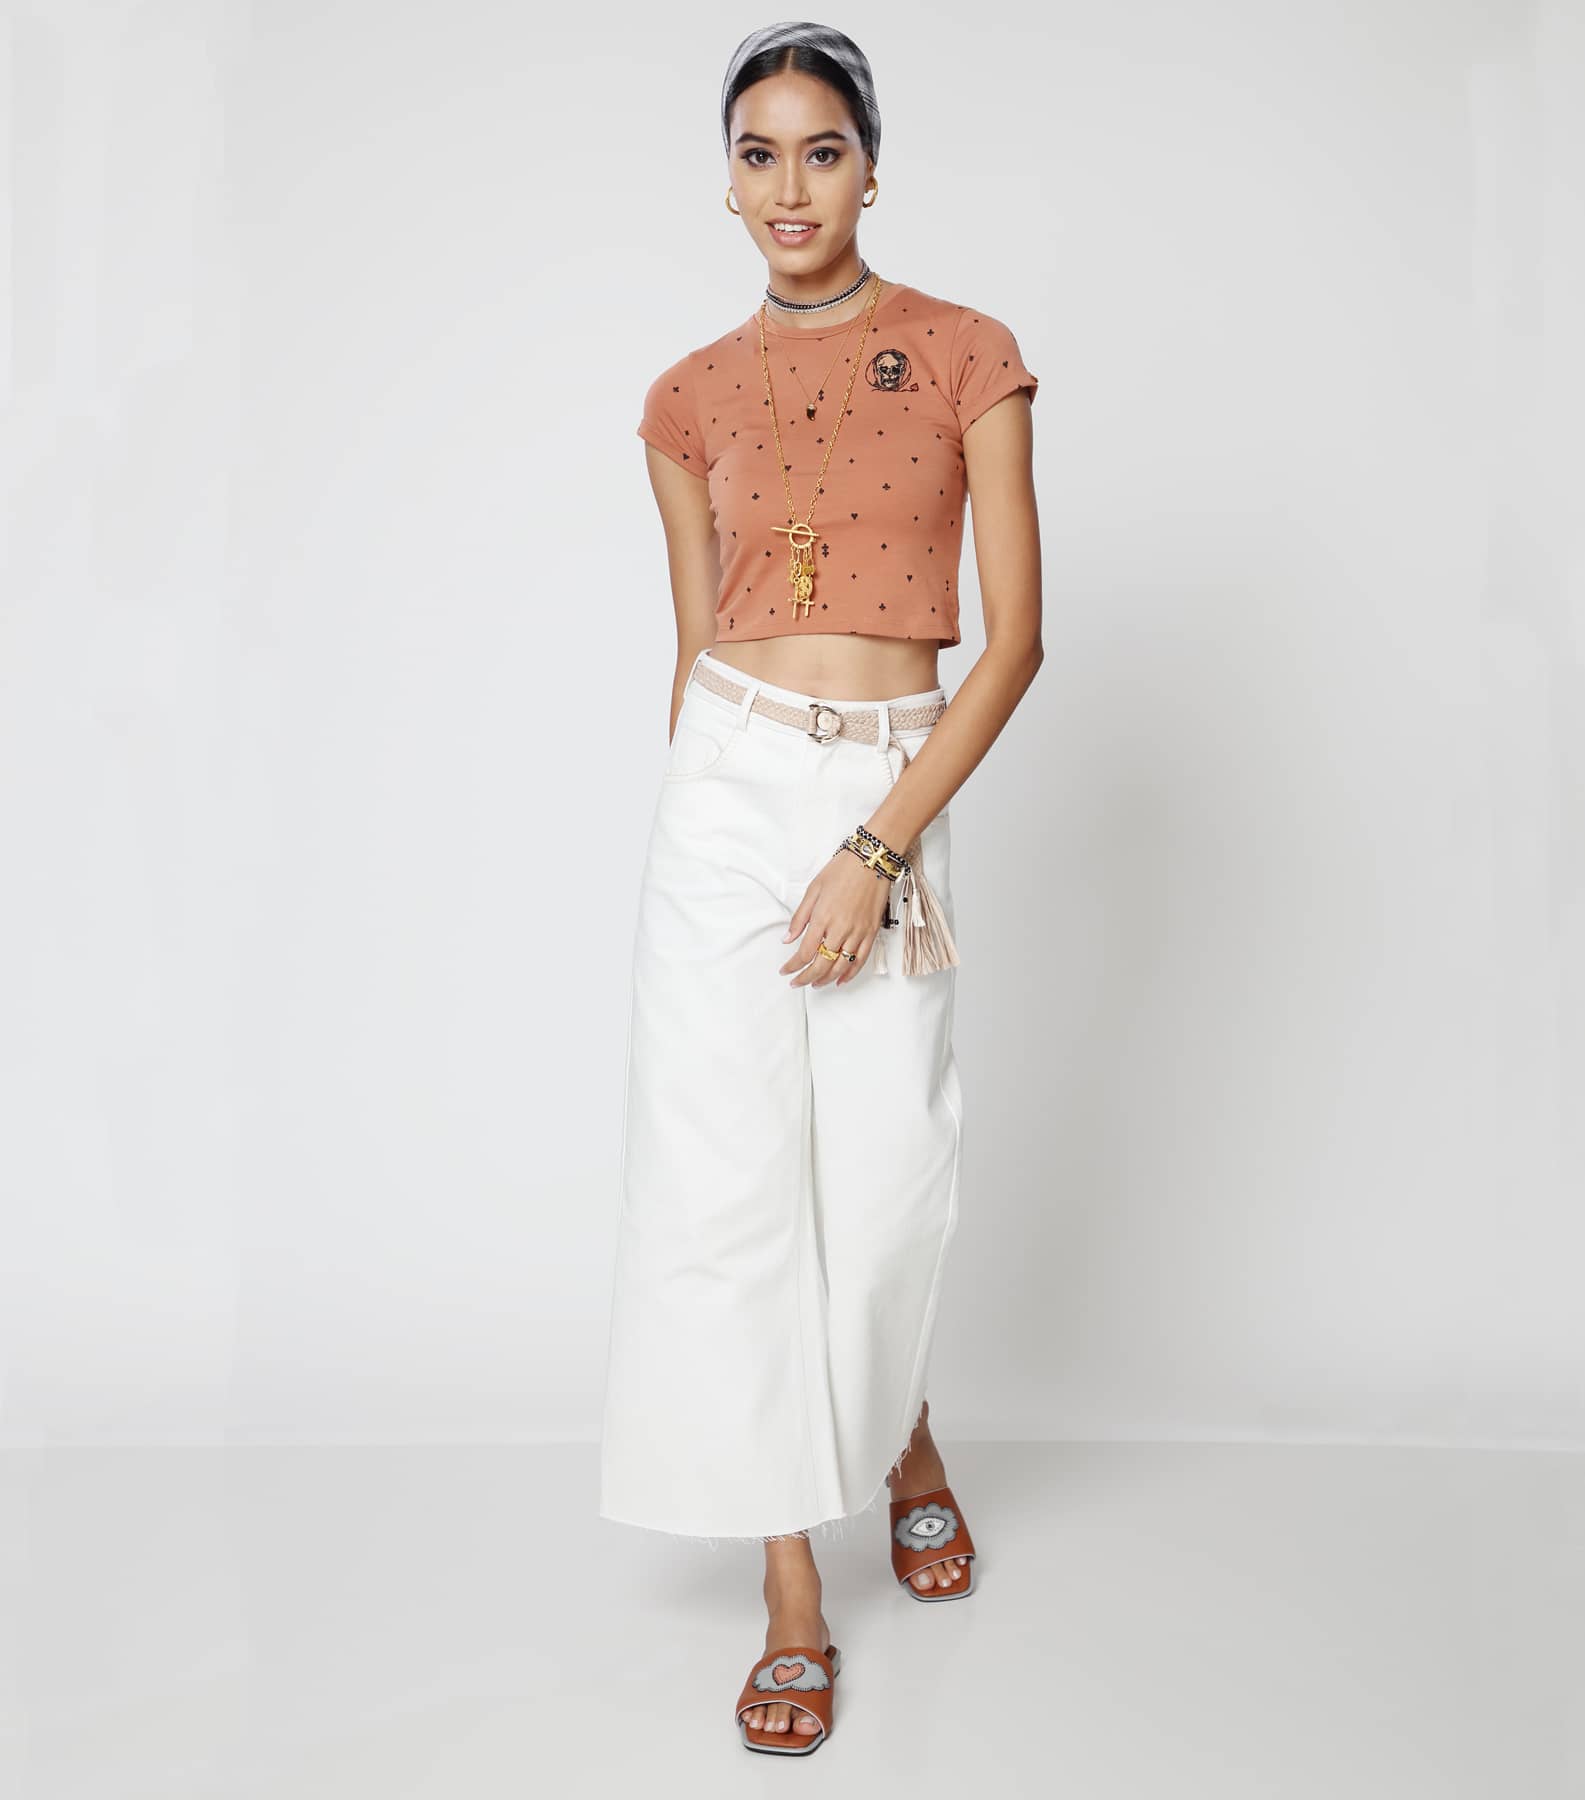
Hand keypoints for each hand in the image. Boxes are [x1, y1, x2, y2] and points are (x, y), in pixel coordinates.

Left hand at [780, 850, 891, 986]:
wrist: (872, 861)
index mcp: (822, 918)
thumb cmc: (842, 870)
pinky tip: (840, 980)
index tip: (785, 971)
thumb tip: (788, 939)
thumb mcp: (813, 890)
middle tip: (797, 983)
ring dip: (826, 979)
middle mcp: (840, 929)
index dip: (793, 966)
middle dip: (806, 977)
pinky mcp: (871, 933)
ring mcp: (858, 933)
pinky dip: (850, 973)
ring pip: (840, 966)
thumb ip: (800, 918)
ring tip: (815, 983)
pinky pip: (860, 960)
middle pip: (821, 964)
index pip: (805, 952)